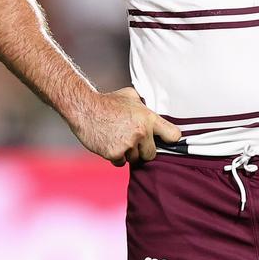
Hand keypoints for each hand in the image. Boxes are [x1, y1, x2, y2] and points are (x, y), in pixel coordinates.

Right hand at [68, 87, 182, 166]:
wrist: (85, 109)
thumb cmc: (108, 101)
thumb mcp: (132, 97)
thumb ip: (145, 106)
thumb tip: (153, 111)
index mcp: (149, 118)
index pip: (173, 135)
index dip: (170, 139)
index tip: (165, 141)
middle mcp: (142, 132)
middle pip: (152, 154)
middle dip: (143, 150)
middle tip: (133, 142)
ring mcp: (128, 144)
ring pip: (135, 159)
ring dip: (128, 154)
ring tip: (118, 139)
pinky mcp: (114, 153)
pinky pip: (121, 163)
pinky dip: (116, 157)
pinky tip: (110, 144)